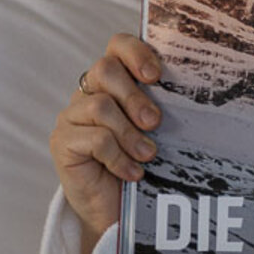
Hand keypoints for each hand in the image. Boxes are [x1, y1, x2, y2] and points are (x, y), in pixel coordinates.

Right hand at [50, 34, 164, 241]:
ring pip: (100, 106)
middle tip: (155, 123)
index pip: (117, 46)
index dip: (136, 53)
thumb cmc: (141, 160)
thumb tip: (192, 92)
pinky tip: (133, 172)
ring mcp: (72, 116)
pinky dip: (119, 158)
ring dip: (130, 133)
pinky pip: (94, 139)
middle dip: (135, 97)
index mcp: (114, 81)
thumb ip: (162, 105)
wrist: (116, 207)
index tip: (156, 76)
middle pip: (105, 70)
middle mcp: (88, 92)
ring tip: (148, 154)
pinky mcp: (62, 142)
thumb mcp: (155, 129)